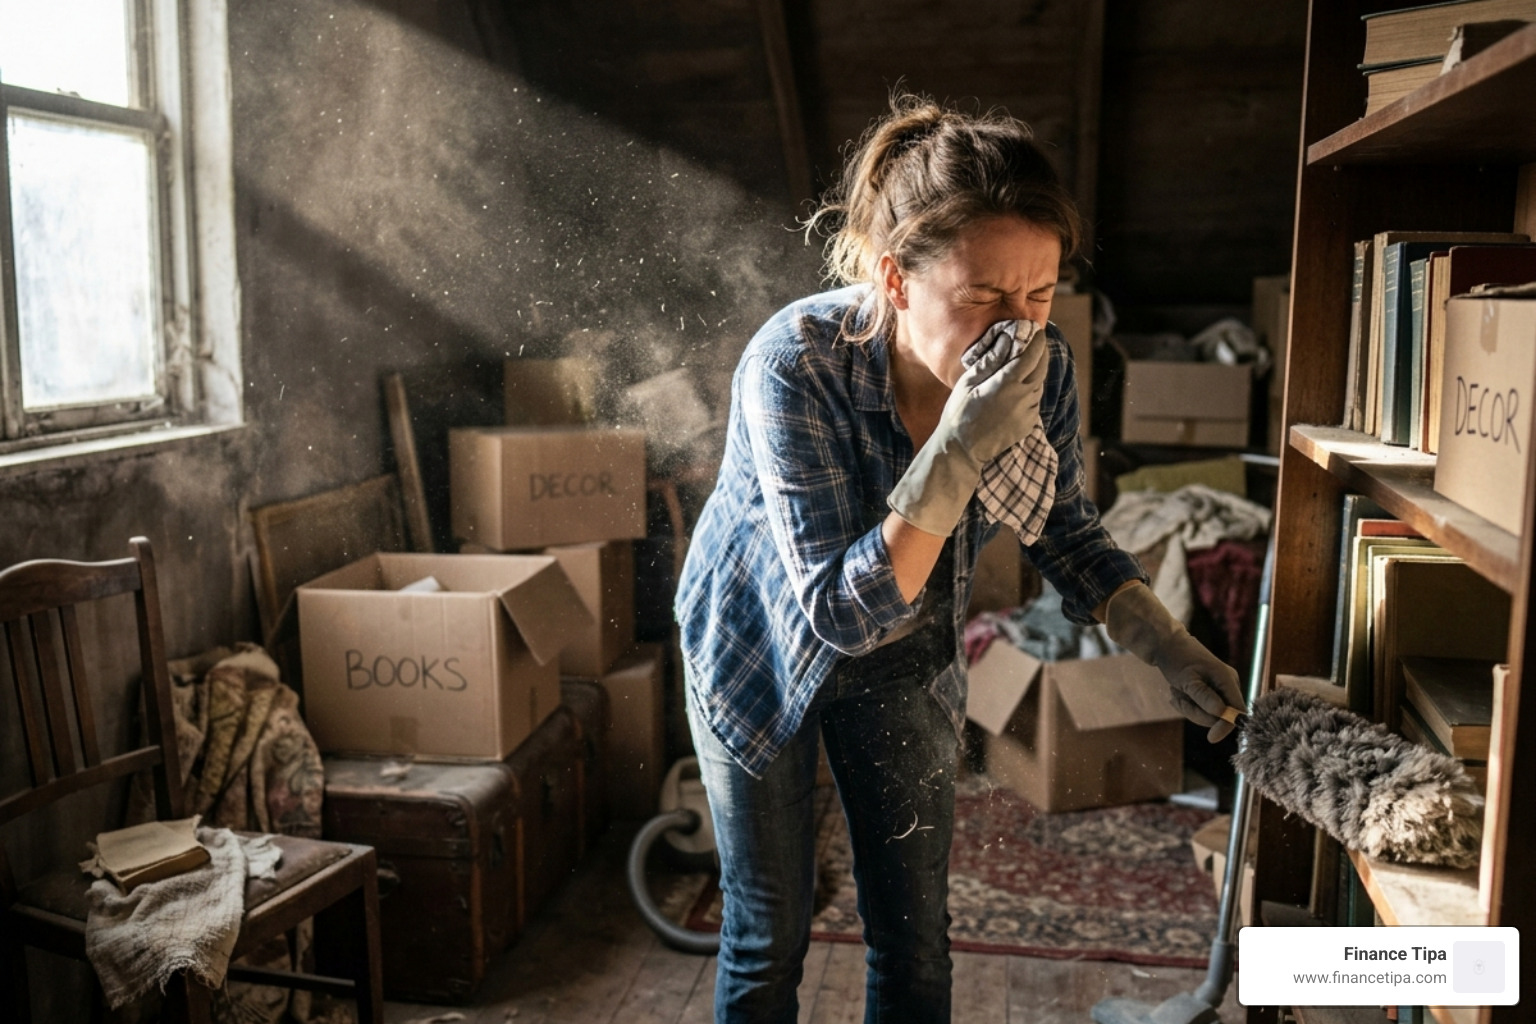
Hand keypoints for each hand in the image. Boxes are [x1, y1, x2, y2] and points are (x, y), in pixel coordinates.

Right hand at [952, 319, 1047, 464]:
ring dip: (1034, 371)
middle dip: (1040, 351)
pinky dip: (1030, 389)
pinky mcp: (1028, 423)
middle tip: (1034, 341)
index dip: (1036, 339)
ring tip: (1023, 363)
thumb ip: (991, 359)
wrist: (962, 450)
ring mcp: (1028, 412)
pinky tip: (1016, 388)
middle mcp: (1024, 397)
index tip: (1035, 329)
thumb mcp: (969, 382)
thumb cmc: (959, 412)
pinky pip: (1034, 400)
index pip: (1032, 354)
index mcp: (1008, 383)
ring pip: (1038, 383)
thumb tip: (1007, 338)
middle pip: (1041, 367)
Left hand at [1104, 582, 1246, 741]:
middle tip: (1178, 698)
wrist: (1166, 644)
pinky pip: (1201, 708)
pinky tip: (1176, 692)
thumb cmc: (1177, 659)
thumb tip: (1222, 714)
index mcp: (1227, 680)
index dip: (1226, 726)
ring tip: (1175, 692)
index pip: (1237, 711)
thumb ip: (1204, 697)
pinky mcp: (1210, 691)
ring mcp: (1219, 688)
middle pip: (1219, 716)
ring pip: (1207, 714)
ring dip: (1188, 707)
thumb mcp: (1187, 679)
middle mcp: (1228, 685)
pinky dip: (1187, 704)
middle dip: (1196, 712)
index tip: (1211, 738)